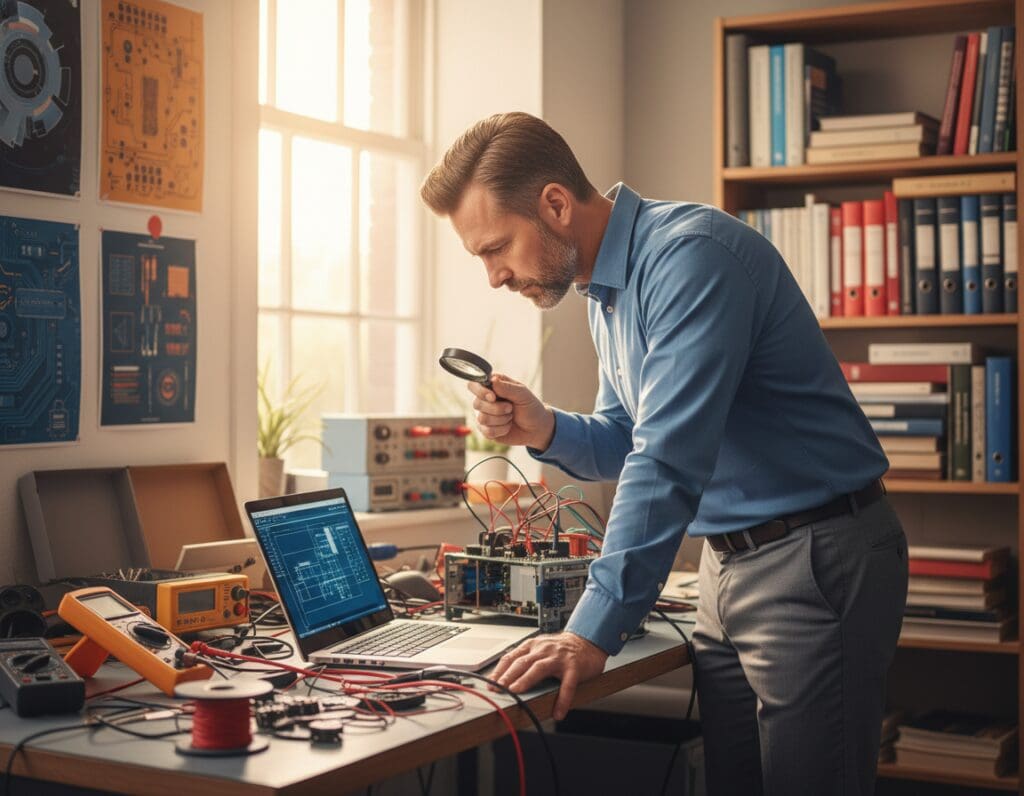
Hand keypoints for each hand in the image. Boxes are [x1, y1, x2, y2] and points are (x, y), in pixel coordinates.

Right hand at [468, 374, 554, 450]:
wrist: (536, 427)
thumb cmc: (530, 407)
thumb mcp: (523, 394)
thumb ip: (507, 387)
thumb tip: (492, 380)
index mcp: (492, 386)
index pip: (473, 385)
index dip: (480, 392)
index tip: (493, 397)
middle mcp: (484, 400)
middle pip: (477, 404)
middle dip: (497, 408)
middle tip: (511, 408)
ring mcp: (484, 415)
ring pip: (482, 419)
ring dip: (501, 419)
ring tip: (511, 417)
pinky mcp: (486, 430)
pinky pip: (487, 431)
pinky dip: (501, 430)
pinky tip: (508, 426)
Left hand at [492, 632, 607, 720]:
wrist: (587, 641)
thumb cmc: (561, 649)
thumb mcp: (540, 649)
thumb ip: (525, 660)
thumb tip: (504, 679)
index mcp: (533, 646)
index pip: (511, 657)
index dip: (499, 671)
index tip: (490, 684)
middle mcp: (544, 649)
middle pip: (522, 662)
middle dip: (507, 676)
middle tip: (498, 689)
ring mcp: (559, 658)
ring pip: (539, 668)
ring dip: (525, 680)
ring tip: (516, 692)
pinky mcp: (574, 667)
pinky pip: (567, 685)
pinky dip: (562, 699)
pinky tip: (558, 712)